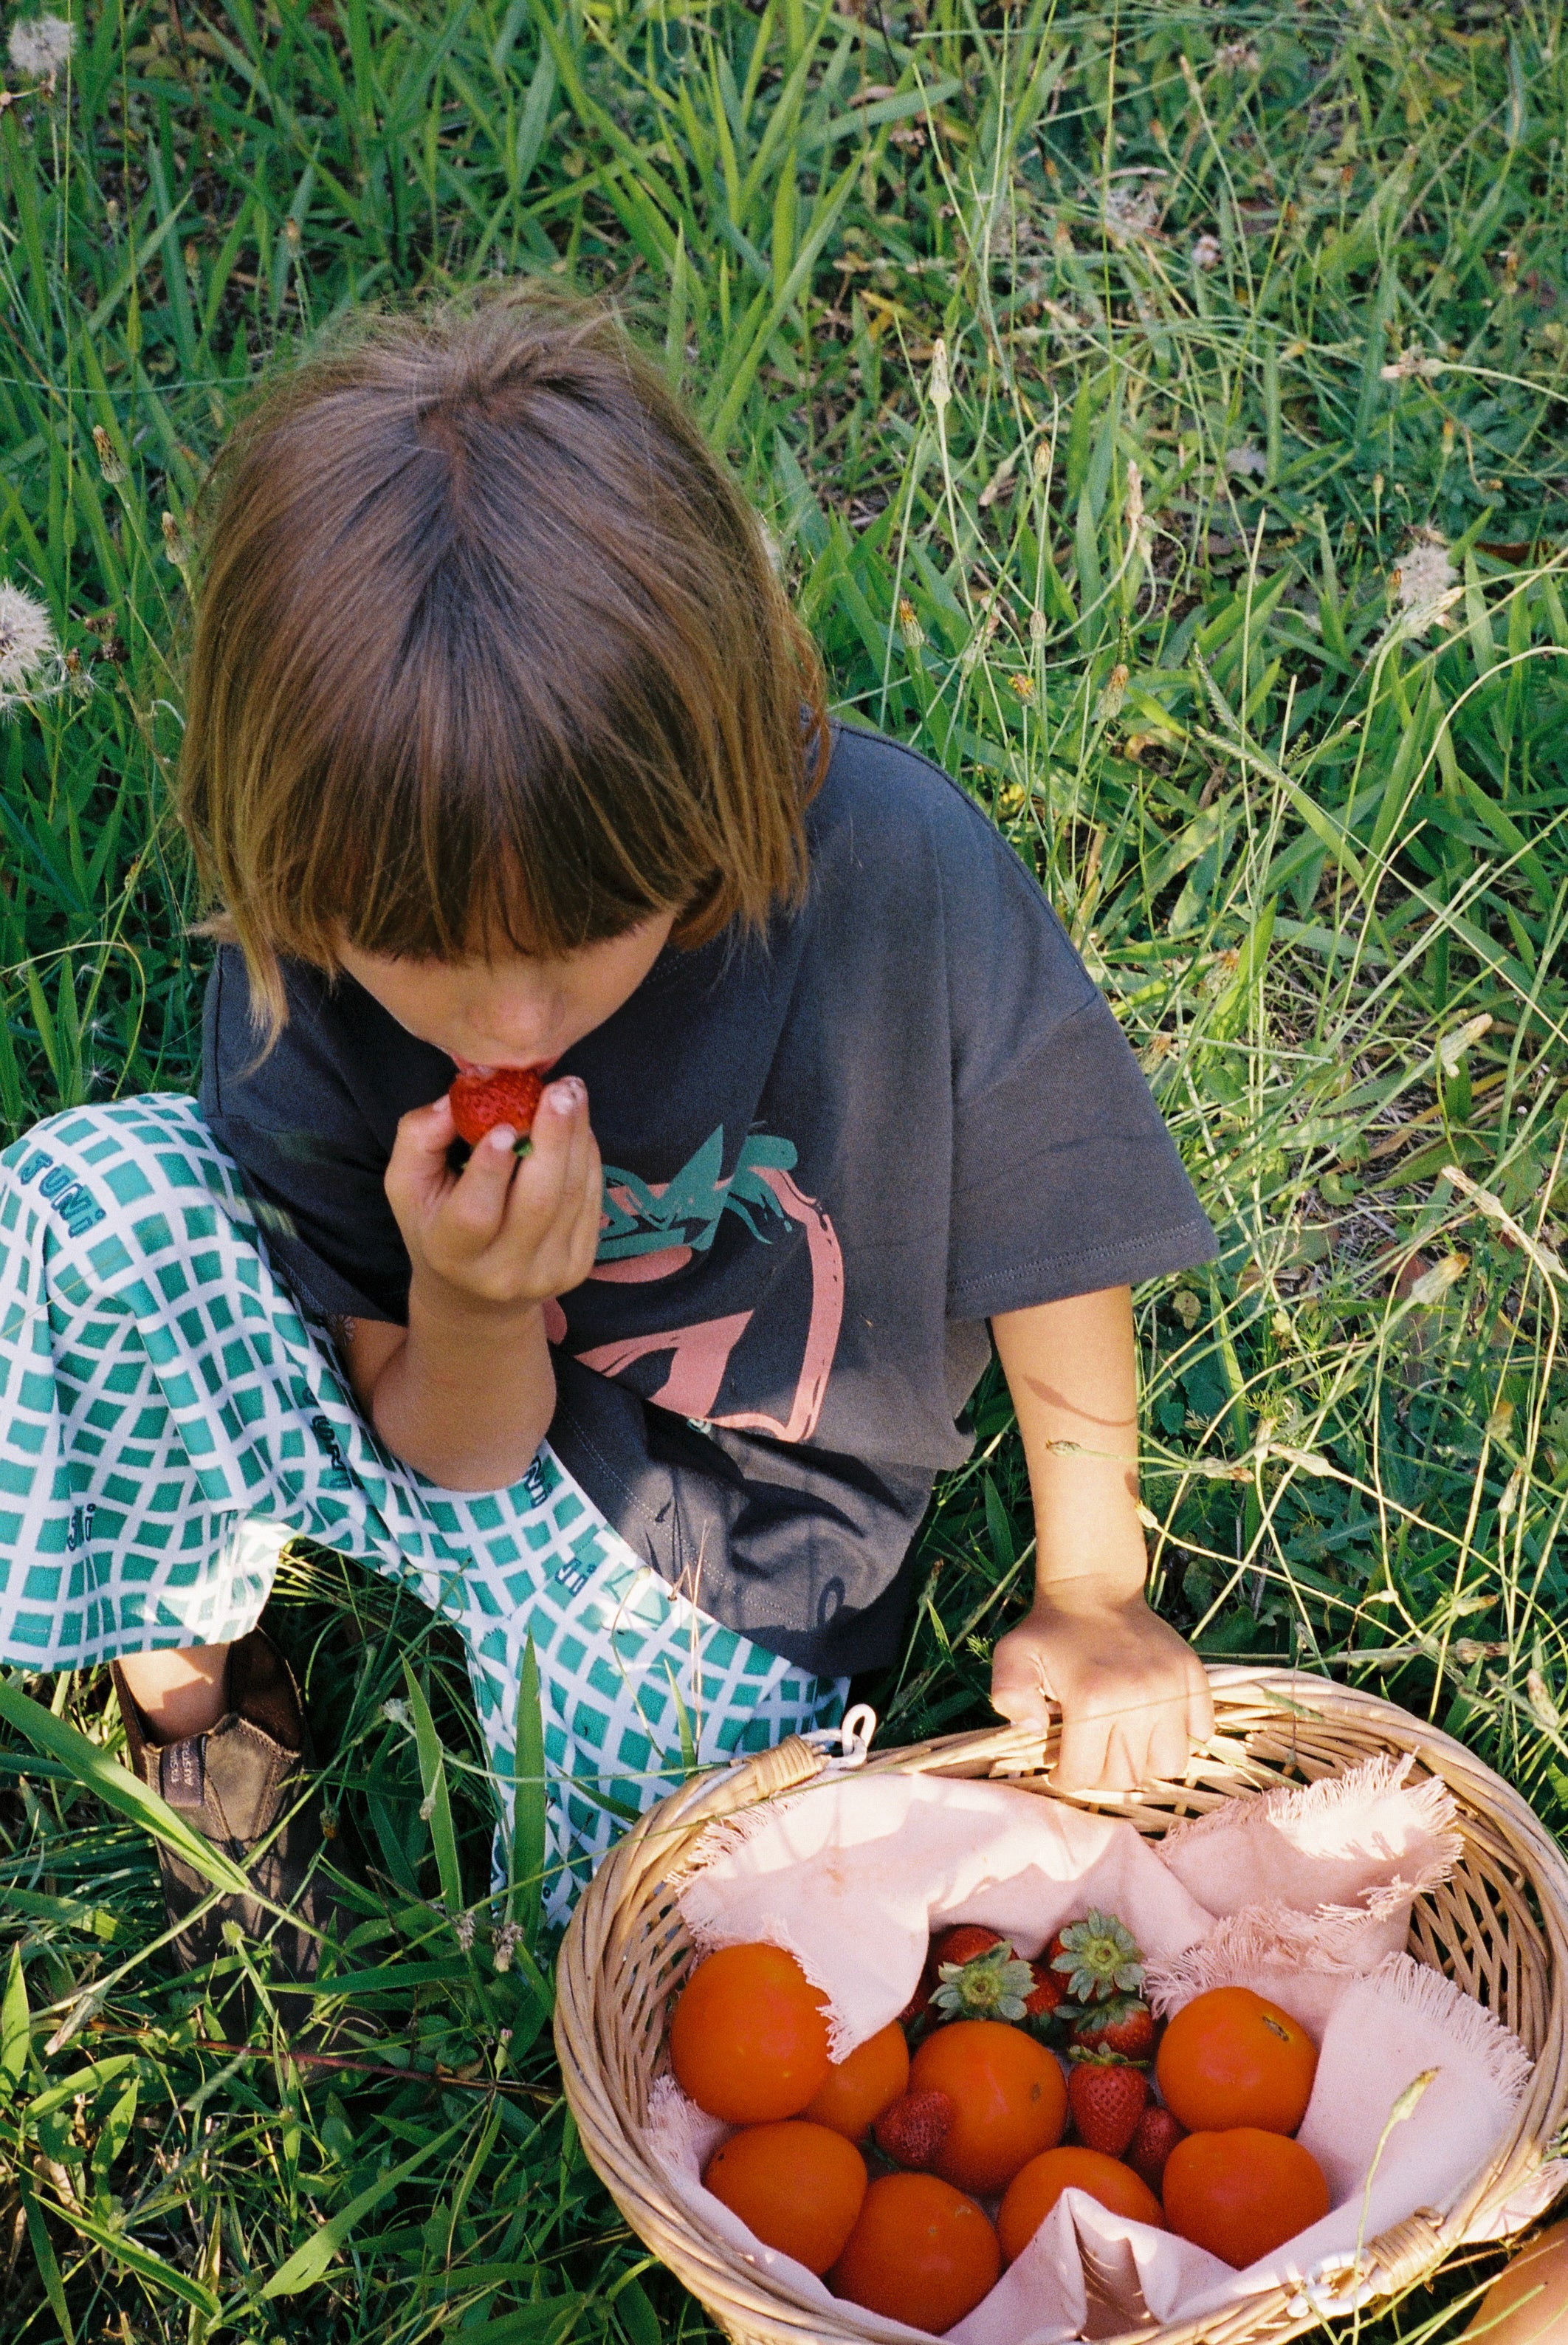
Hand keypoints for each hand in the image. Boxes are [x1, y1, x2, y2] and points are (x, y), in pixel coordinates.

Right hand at [385, 1075, 601, 1320]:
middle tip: (559, 1090)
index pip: (475, 1215)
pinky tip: (579, 1127)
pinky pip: (590, 1202)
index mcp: (452, 1253)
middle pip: (538, 1202)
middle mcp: (503, 1273)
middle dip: (553, 1139)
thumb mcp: (408, 1185)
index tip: (503, 1125)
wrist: (475, 1296)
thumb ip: (419, 1139)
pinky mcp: (579, 1266)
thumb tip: (455, 1099)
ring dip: (577, 1139)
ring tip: (573, 1093)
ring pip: (572, 1197)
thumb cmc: (435, 1224)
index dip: (491, 1171)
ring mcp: (548, 1273)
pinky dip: (588, 1158)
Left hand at [989, 1589, 1212, 1793]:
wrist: (1094, 1589)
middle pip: (1128, 1776)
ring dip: (1144, 1763)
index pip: (1085, 1774)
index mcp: (1092, 1700)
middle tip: (1089, 1754)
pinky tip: (1152, 1724)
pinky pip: (1200, 1733)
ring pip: (1169, 1764)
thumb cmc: (1051, 1631)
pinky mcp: (1194, 1678)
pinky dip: (1180, 1737)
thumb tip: (1036, 1730)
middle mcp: (1138, 1700)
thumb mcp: (1012, 1655)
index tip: (1061, 1768)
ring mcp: (1171, 1690)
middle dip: (1102, 1774)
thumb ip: (1009, 1695)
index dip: (1067, 1779)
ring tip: (1123, 1743)